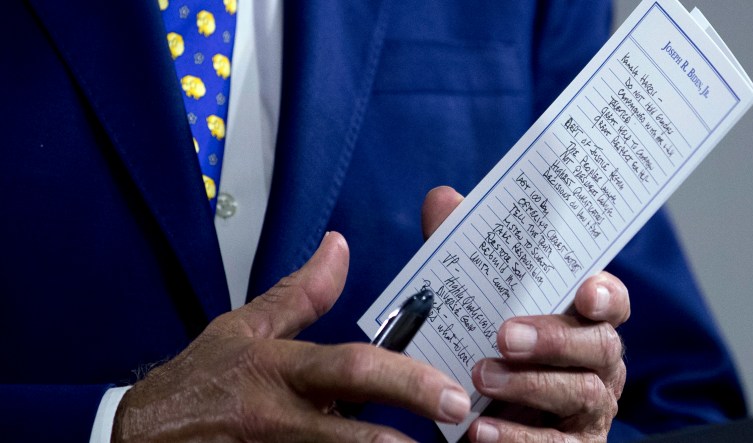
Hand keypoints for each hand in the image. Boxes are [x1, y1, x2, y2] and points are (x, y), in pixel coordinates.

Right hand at [113, 232, 469, 441]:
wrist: (140, 435)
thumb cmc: (201, 379)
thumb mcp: (245, 326)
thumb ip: (302, 293)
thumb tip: (339, 246)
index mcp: (280, 369)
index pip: (349, 370)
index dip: (404, 381)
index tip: (450, 392)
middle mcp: (279, 418)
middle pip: (351, 433)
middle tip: (455, 432)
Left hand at [423, 187, 629, 441]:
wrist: (482, 415)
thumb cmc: (491, 346)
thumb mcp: (474, 299)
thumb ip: (463, 255)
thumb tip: (443, 198)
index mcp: (582, 319)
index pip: (611, 300)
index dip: (606, 294)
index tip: (585, 290)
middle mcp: (596, 362)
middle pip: (598, 346)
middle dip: (553, 338)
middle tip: (504, 335)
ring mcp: (590, 409)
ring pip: (581, 394)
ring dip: (530, 385)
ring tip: (480, 377)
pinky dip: (519, 438)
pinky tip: (481, 431)